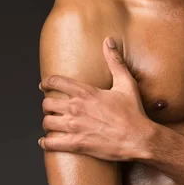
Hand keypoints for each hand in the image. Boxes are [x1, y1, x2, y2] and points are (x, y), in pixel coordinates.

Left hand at [38, 37, 153, 160]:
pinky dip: (46, 142)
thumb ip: (115, 61)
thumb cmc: (133, 112)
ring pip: (47, 122)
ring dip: (48, 122)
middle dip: (47, 105)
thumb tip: (109, 41)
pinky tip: (46, 141)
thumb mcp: (126, 83)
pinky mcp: (77, 143)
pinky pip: (52, 143)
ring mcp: (75, 126)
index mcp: (86, 92)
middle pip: (47, 103)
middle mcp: (76, 108)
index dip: (47, 83)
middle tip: (52, 108)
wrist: (139, 138)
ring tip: (52, 123)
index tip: (44, 85)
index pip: (56, 82)